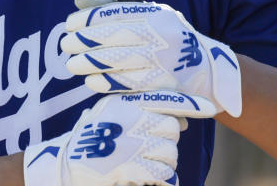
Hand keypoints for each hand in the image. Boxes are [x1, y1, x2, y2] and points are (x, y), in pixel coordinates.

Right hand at [23, 91, 215, 185]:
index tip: (211, 109)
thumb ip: (140, 110)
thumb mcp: (109, 113)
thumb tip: (181, 119)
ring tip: (143, 165)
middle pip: (171, 128)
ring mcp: (130, 142)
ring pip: (170, 153)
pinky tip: (151, 181)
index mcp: (124, 101)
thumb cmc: (90, 138)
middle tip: (151, 149)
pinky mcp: (130, 166)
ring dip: (163, 163)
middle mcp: (129, 118)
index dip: (191, 104)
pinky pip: (163, 175)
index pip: (165, 98)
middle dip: (167, 141)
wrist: (65, 165)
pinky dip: (162, 181)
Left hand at [61, 0, 241, 116]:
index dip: (88, 19)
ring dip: (89, 64)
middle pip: (113, 37)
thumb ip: (112, 6)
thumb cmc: (167, 38)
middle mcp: (162, 35)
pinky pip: (127, 84)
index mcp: (156, 14)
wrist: (207, 72)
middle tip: (65, 45)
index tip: (69, 24)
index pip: (115, 12)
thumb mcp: (148, 15)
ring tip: (73, 64)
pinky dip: (105, 83)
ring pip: (117, 61)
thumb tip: (78, 1)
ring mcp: (164, 61)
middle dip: (83, 41)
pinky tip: (91, 81)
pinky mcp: (163, 86)